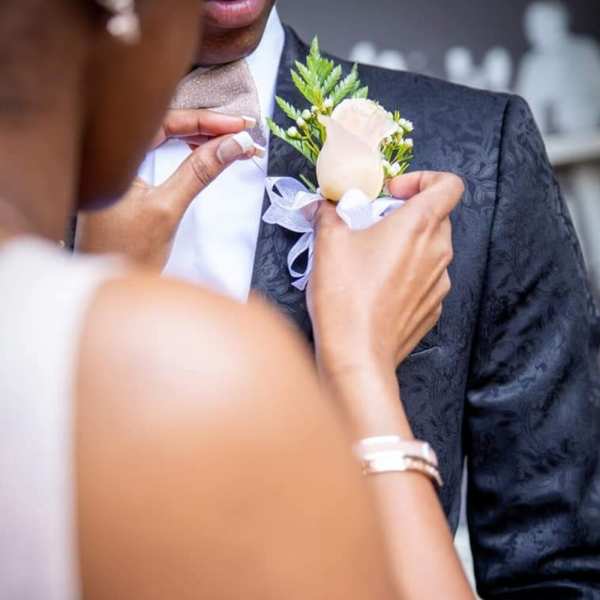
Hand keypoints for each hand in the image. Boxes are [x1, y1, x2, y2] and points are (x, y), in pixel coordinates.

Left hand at [76, 110, 262, 269]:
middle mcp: (110, 152)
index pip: (165, 120)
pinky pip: (161, 152)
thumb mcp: (167, 208)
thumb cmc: (123, 252)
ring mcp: (119, 165)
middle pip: (166, 124)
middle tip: (243, 133)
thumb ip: (199, 172)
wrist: (108, 284)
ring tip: (235, 145)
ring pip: (166, 138)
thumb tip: (232, 144)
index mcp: (111, 153)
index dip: (207, 121)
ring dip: (202, 140)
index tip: (239, 125)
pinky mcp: (128, 178)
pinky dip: (188, 153)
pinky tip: (208, 153)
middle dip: (208, 129)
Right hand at [308, 171, 462, 381]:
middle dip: (405, 214)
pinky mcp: (432, 308)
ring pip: (430, 249)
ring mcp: (439, 283)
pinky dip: (407, 274)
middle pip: (436, 216)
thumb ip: (327, 213)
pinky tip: (378, 289)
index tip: (394, 193)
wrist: (356, 354)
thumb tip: (321, 206)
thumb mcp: (328, 242)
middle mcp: (438, 251)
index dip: (424, 180)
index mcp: (419, 225)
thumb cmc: (346, 296)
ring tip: (370, 260)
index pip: (449, 185)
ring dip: (406, 245)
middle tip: (372, 226)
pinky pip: (425, 279)